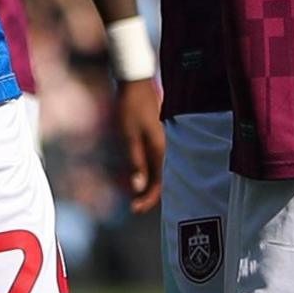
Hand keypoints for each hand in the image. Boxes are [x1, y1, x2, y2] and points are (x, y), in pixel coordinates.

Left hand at [116, 77, 163, 214]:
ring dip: (149, 185)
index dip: (147, 199)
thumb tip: (138, 186)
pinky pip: (156, 161)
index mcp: (160, 149)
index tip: (134, 209)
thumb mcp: (129, 136)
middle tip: (134, 206)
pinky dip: (149, 172)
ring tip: (136, 195)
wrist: (136, 83)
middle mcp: (165, 148)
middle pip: (161, 179)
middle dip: (149, 195)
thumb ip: (135, 161)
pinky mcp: (157, 137)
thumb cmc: (131, 107)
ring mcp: (162, 142)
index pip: (158, 184)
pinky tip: (140, 175)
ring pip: (159, 171)